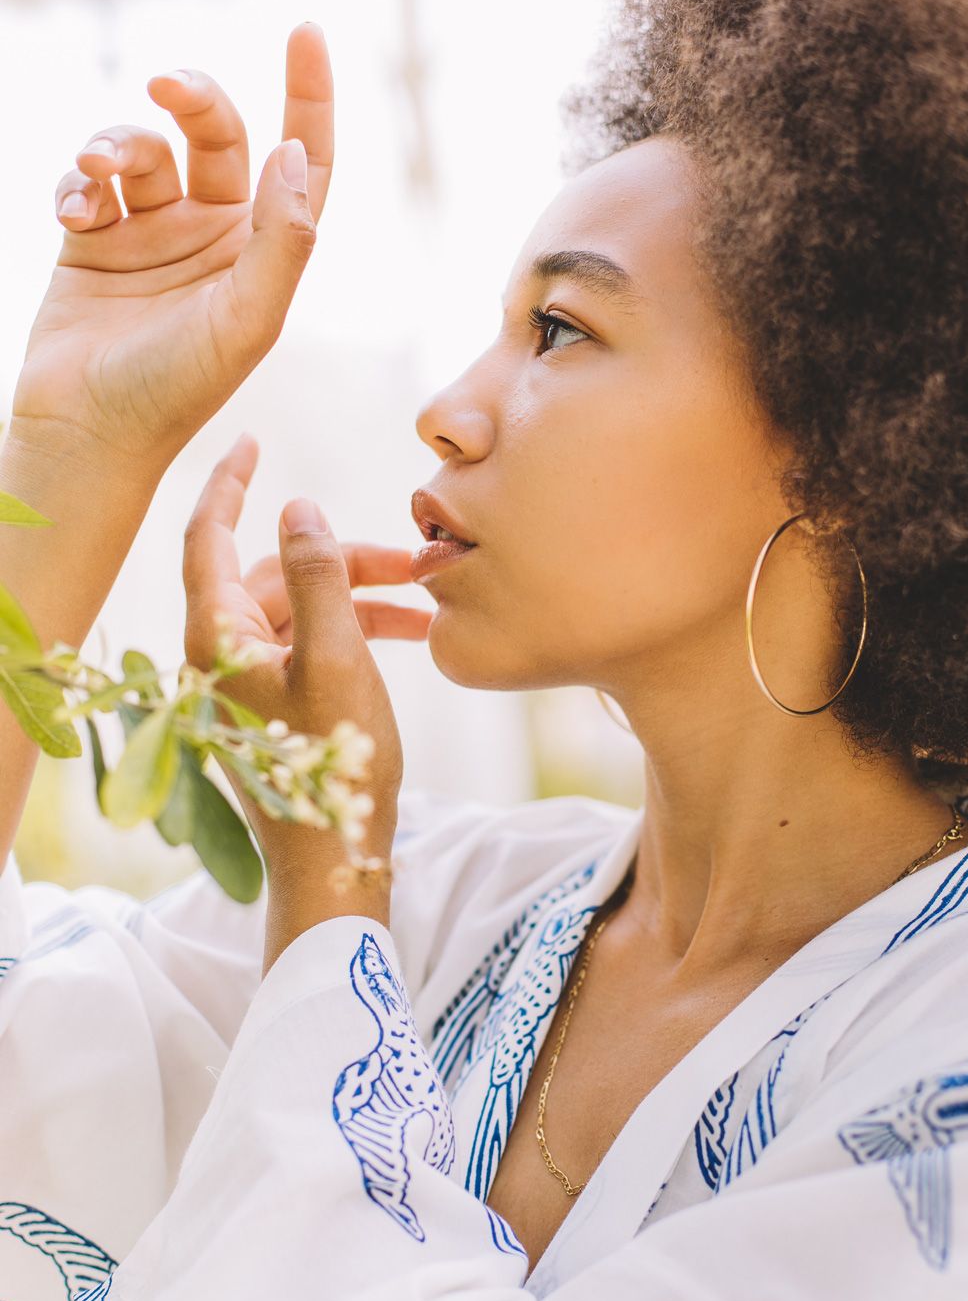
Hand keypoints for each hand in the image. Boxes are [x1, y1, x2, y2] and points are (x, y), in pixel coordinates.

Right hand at [11, 25, 332, 475]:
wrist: (88, 431)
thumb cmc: (176, 389)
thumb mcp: (247, 320)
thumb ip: (281, 240)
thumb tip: (294, 154)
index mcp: (263, 253)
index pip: (300, 160)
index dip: (309, 97)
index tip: (305, 32)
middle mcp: (213, 237)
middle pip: (217, 133)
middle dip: (194, 97)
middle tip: (167, 87)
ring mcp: (152, 235)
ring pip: (142, 148)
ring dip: (116, 142)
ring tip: (96, 171)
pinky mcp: (93, 240)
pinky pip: (87, 180)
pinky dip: (76, 183)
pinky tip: (74, 214)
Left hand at [181, 434, 431, 906]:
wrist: (335, 861)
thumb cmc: (334, 764)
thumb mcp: (336, 656)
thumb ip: (319, 576)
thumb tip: (299, 508)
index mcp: (215, 636)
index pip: (206, 535)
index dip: (228, 483)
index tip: (252, 440)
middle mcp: (220, 655)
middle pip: (272, 575)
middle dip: (343, 558)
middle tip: (414, 559)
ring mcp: (246, 683)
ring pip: (300, 610)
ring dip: (361, 598)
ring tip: (428, 600)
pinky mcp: (275, 707)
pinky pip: (311, 645)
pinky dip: (356, 632)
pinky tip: (412, 637)